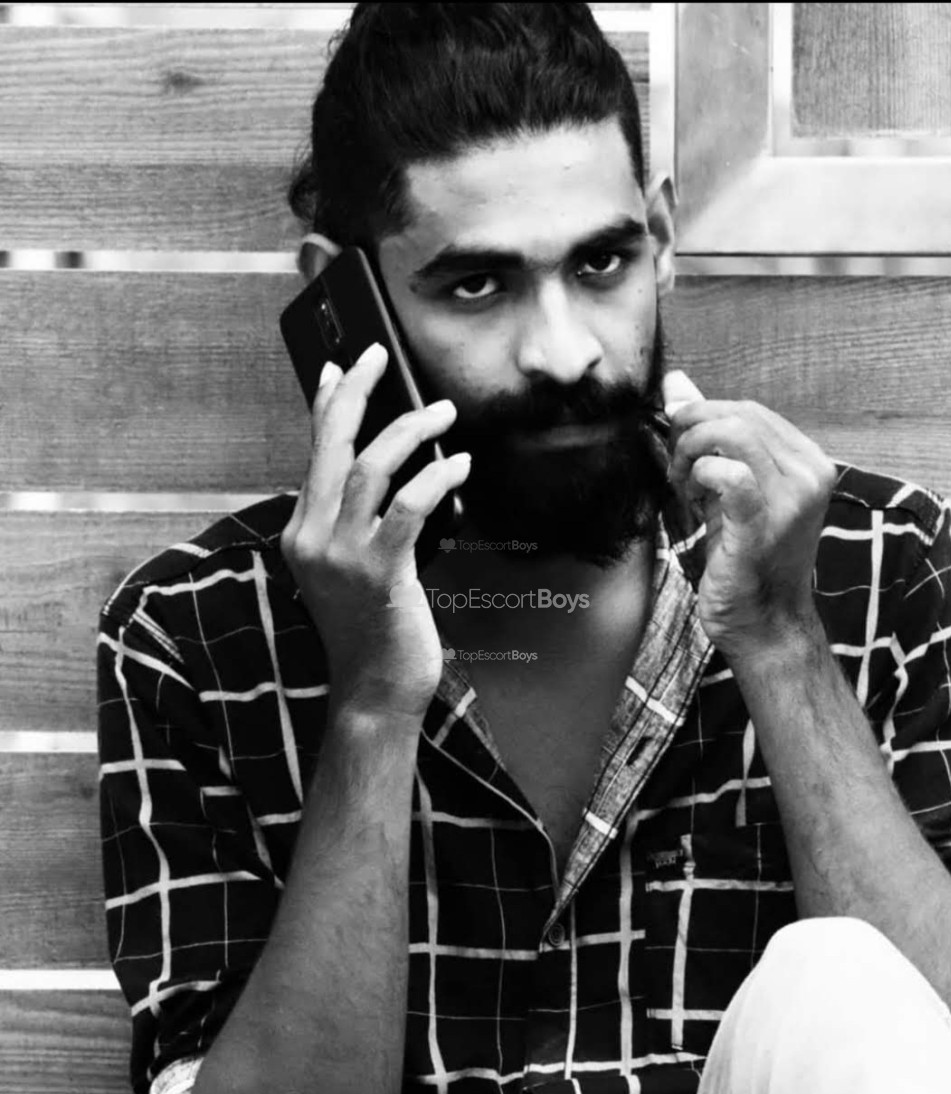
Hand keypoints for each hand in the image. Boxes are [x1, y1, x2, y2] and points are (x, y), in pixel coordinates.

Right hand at [281, 343, 470, 721]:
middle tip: (381, 355)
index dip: (327, 404)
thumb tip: (385, 474)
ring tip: (444, 412)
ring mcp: (341, 556)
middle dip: (357, 392)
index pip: (313, 454)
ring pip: (370, 467)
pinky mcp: (379, 573)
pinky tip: (459, 464)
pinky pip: (408, 507)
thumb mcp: (351, 570)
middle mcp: (312, 538)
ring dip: (410, 430)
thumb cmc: (372, 631)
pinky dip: (437, 478)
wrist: (374, 692)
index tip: (342, 367)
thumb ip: (357, 524)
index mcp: (302, 533)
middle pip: (331, 445)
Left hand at [663, 371, 836, 659]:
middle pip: (739, 416)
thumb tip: (675, 385)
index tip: (679, 446)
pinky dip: (700, 476)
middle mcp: (809, 473)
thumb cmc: (746, 558)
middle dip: (692, 431)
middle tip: (675, 466)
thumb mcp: (728, 488)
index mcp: (808, 460)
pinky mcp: (764, 523)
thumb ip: (706, 436)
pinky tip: (694, 498)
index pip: (749, 410)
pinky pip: (729, 475)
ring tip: (684, 484)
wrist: (764, 623)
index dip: (703, 416)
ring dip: (692, 451)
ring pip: (733, 434)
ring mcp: (792, 498)